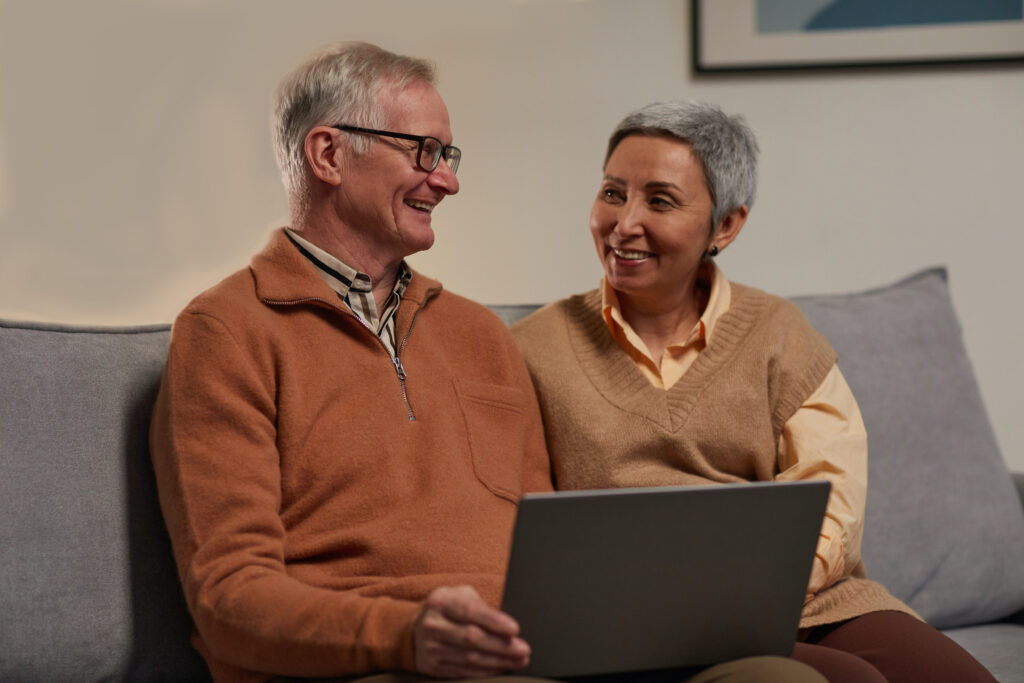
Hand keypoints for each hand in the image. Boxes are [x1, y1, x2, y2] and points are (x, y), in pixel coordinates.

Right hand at [414, 585, 530, 677]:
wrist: (415, 630)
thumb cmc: (448, 609)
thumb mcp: (460, 596)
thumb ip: (480, 606)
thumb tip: (508, 625)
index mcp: (441, 602)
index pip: (470, 611)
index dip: (493, 621)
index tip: (515, 629)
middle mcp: (433, 625)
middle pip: (471, 638)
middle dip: (501, 646)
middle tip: (523, 649)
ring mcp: (430, 648)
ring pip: (469, 658)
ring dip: (498, 661)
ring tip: (518, 660)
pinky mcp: (432, 667)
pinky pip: (463, 672)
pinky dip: (485, 672)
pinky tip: (500, 668)